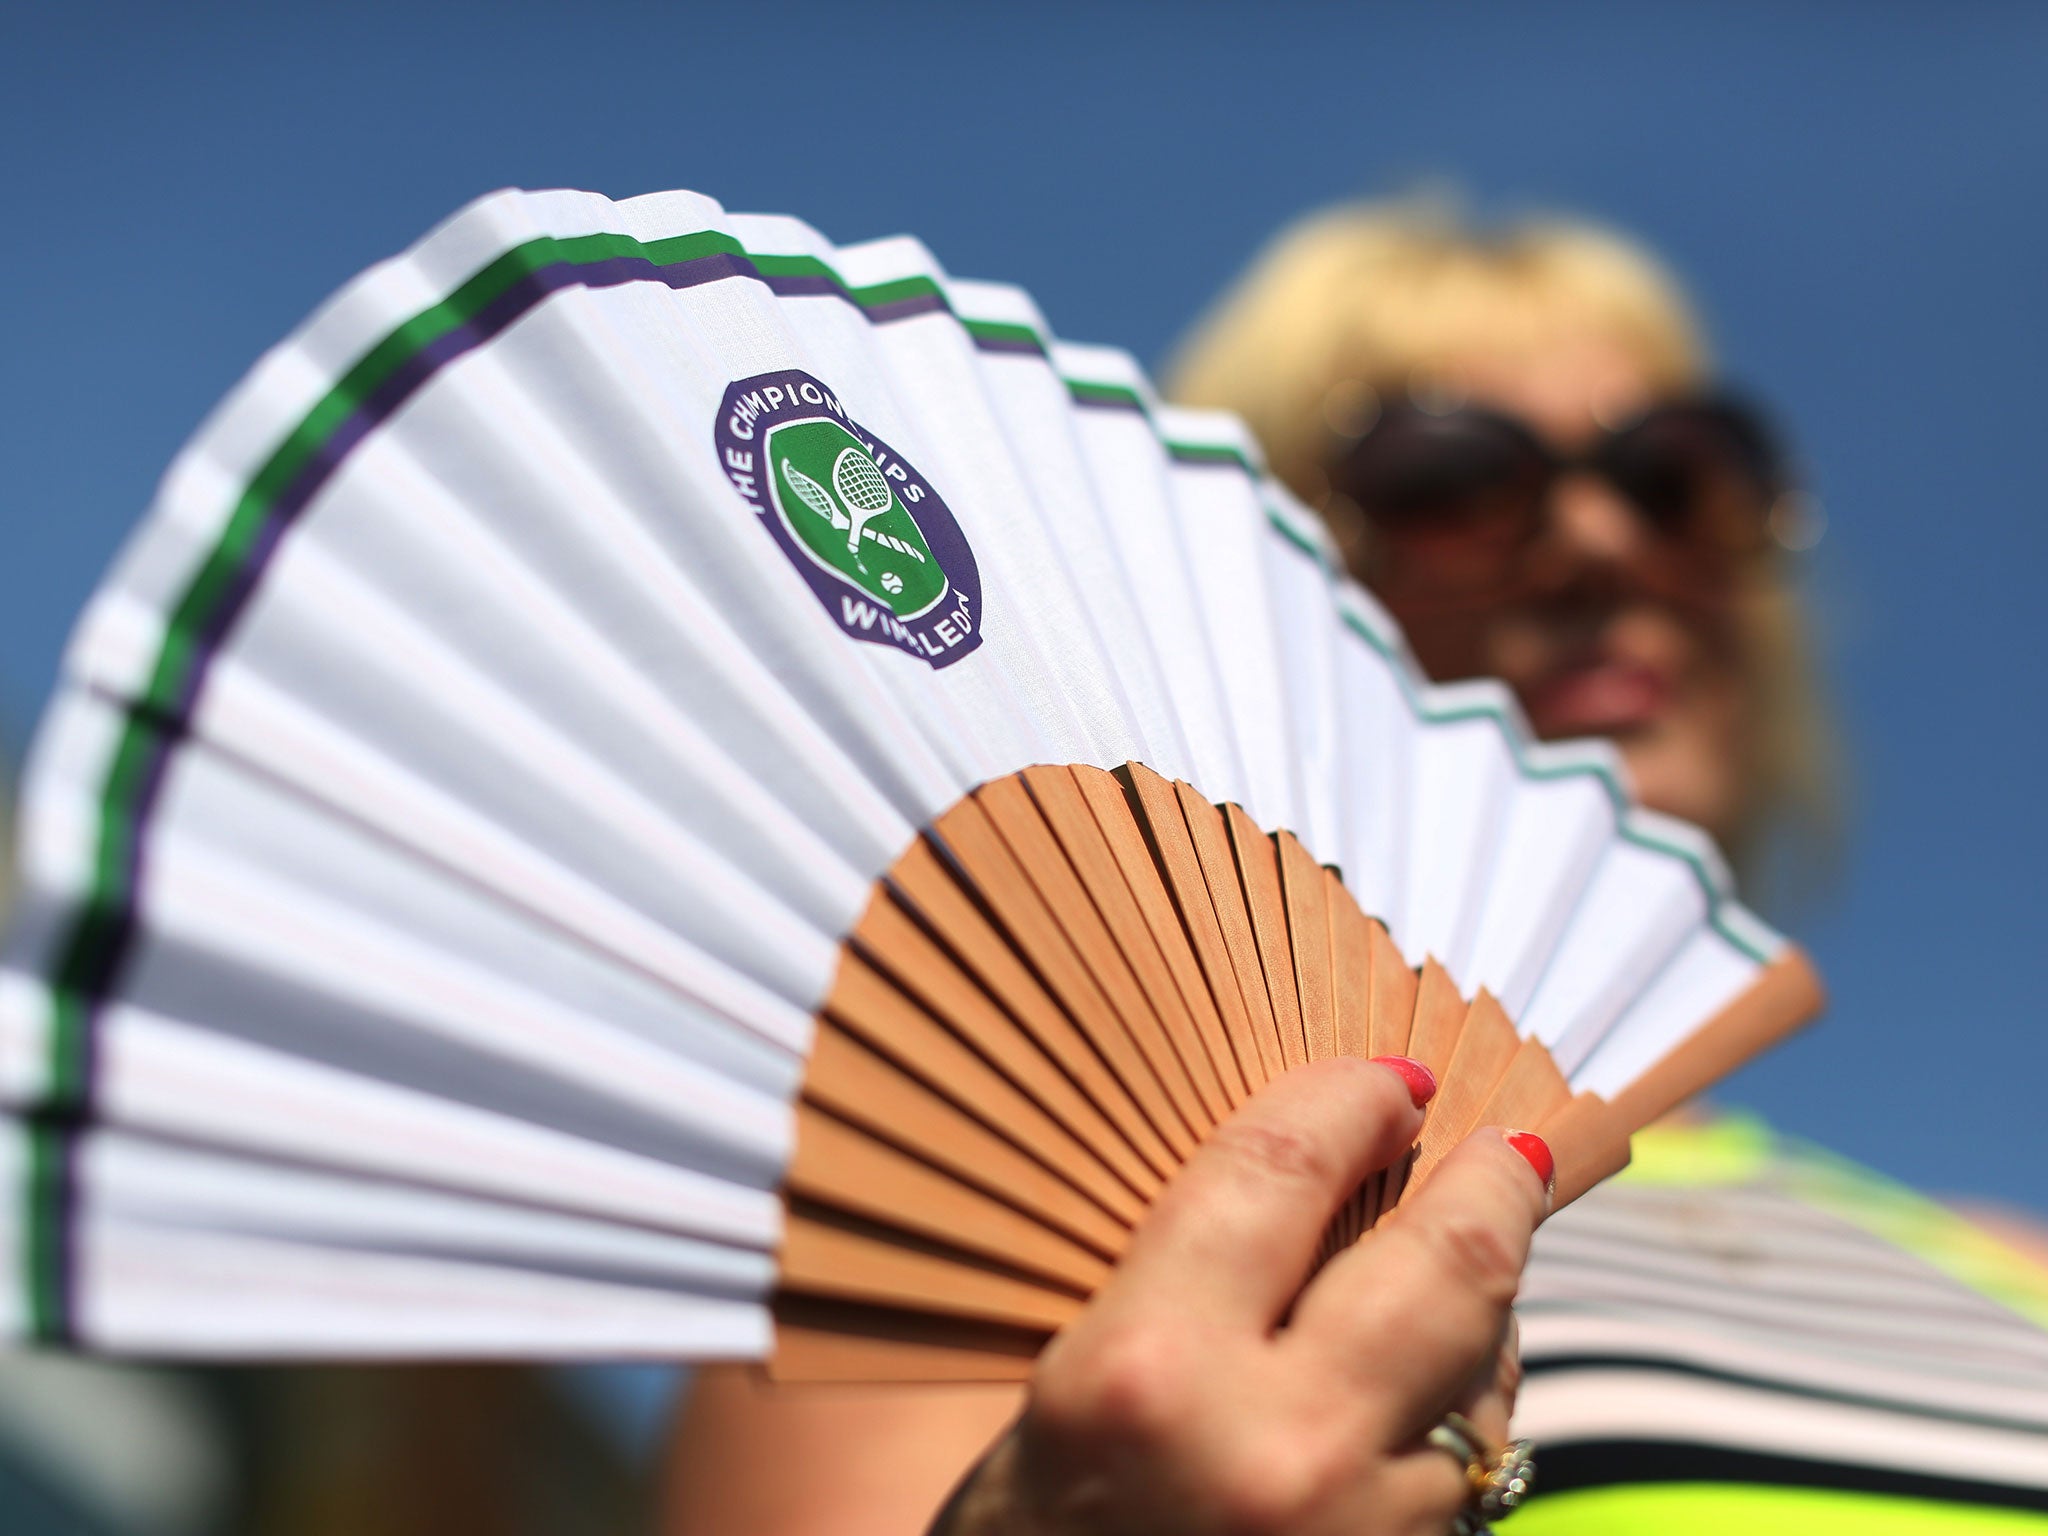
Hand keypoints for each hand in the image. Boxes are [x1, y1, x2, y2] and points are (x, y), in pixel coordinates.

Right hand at [930, 1056, 1551, 1535]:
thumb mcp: (1059, 1393)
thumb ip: (1176, 1285)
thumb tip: (1313, 1185)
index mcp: (1148, 1374)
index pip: (1279, 1173)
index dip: (1344, 1100)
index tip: (1384, 1076)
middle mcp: (1273, 1449)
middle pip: (1443, 1263)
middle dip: (1492, 1181)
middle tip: (1507, 1139)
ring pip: (1484, 1375)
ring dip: (1492, 1305)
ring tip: (1482, 1253)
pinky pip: (1470, 1470)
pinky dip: (1468, 1407)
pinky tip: (1443, 1382)